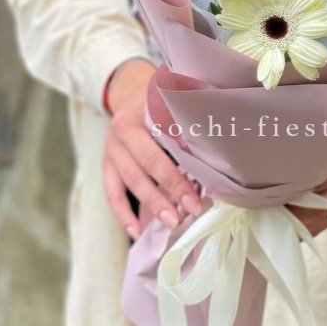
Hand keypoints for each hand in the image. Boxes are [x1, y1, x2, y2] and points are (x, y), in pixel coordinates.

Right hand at [102, 59, 201, 239]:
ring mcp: (111, 148)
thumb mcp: (175, 102)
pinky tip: (136, 232)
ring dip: (151, 204)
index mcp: (142, 112)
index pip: (163, 146)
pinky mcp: (106, 164)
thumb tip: (220, 151)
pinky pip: (112, 193)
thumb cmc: (163, 102)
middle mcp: (122, 129)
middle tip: (190, 211)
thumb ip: (191, 120)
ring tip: (170, 223)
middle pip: (145, 165)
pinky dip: (123, 214)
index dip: (180, 174)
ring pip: (128, 181)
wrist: (131, 93)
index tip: (199, 196)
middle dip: (169, 191)